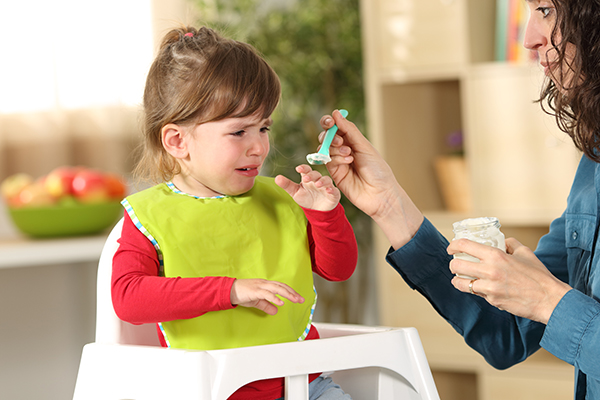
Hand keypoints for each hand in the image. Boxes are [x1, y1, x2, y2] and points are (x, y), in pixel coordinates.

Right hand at [230, 279, 304, 315]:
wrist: (229, 291)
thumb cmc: (242, 294)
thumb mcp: (256, 301)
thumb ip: (266, 305)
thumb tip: (276, 311)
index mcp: (265, 285)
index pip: (281, 286)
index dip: (290, 291)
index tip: (298, 297)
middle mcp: (264, 283)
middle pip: (282, 286)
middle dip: (292, 293)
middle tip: (301, 299)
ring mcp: (260, 286)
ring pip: (277, 288)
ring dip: (287, 294)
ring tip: (294, 299)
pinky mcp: (255, 291)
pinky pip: (267, 294)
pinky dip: (274, 298)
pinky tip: (281, 302)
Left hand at [275, 164, 339, 210]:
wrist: (317, 210)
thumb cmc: (306, 198)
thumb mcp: (295, 192)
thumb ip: (287, 185)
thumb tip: (276, 178)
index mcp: (308, 178)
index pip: (306, 170)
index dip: (303, 168)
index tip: (298, 168)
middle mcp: (317, 180)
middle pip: (316, 174)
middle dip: (311, 175)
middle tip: (306, 178)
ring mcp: (326, 186)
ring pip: (326, 180)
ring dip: (322, 181)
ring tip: (317, 184)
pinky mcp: (333, 194)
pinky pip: (334, 190)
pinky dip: (331, 189)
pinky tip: (328, 191)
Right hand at [319, 110, 422, 247]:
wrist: (380, 194)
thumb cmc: (377, 170)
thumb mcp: (364, 146)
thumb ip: (349, 130)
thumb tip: (336, 113)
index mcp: (354, 141)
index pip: (337, 127)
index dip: (330, 122)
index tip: (329, 121)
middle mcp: (344, 150)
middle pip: (327, 136)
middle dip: (330, 136)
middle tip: (339, 141)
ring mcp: (338, 162)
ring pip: (325, 148)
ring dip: (334, 148)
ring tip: (349, 154)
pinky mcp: (334, 173)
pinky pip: (327, 161)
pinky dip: (335, 158)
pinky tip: (348, 162)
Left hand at [447, 237, 570, 323]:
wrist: (549, 299)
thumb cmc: (538, 276)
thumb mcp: (525, 252)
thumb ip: (510, 244)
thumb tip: (501, 241)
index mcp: (496, 255)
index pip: (464, 245)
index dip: (453, 245)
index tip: (451, 247)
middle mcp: (489, 270)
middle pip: (456, 265)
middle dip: (453, 264)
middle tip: (455, 264)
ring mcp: (489, 287)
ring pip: (460, 282)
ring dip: (458, 280)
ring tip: (461, 278)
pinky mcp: (492, 300)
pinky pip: (476, 293)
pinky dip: (475, 290)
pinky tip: (479, 287)